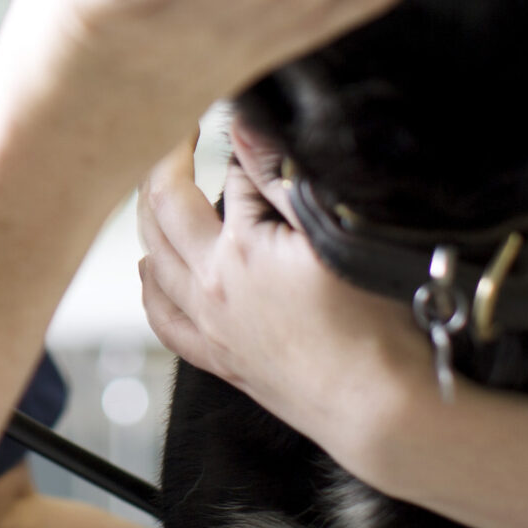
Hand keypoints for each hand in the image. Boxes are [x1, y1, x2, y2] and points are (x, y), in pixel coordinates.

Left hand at [137, 127, 433, 473]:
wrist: (377, 408)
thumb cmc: (372, 325)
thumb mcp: (336, 234)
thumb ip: (283, 179)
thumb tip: (245, 128)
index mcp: (239, 250)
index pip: (229, 175)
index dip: (237, 143)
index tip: (233, 118)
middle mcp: (212, 286)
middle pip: (164, 210)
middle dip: (167, 162)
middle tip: (182, 136)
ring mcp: (211, 326)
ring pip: (154, 262)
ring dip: (149, 218)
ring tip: (158, 189)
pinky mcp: (221, 360)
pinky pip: (164, 322)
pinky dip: (150, 290)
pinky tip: (149, 274)